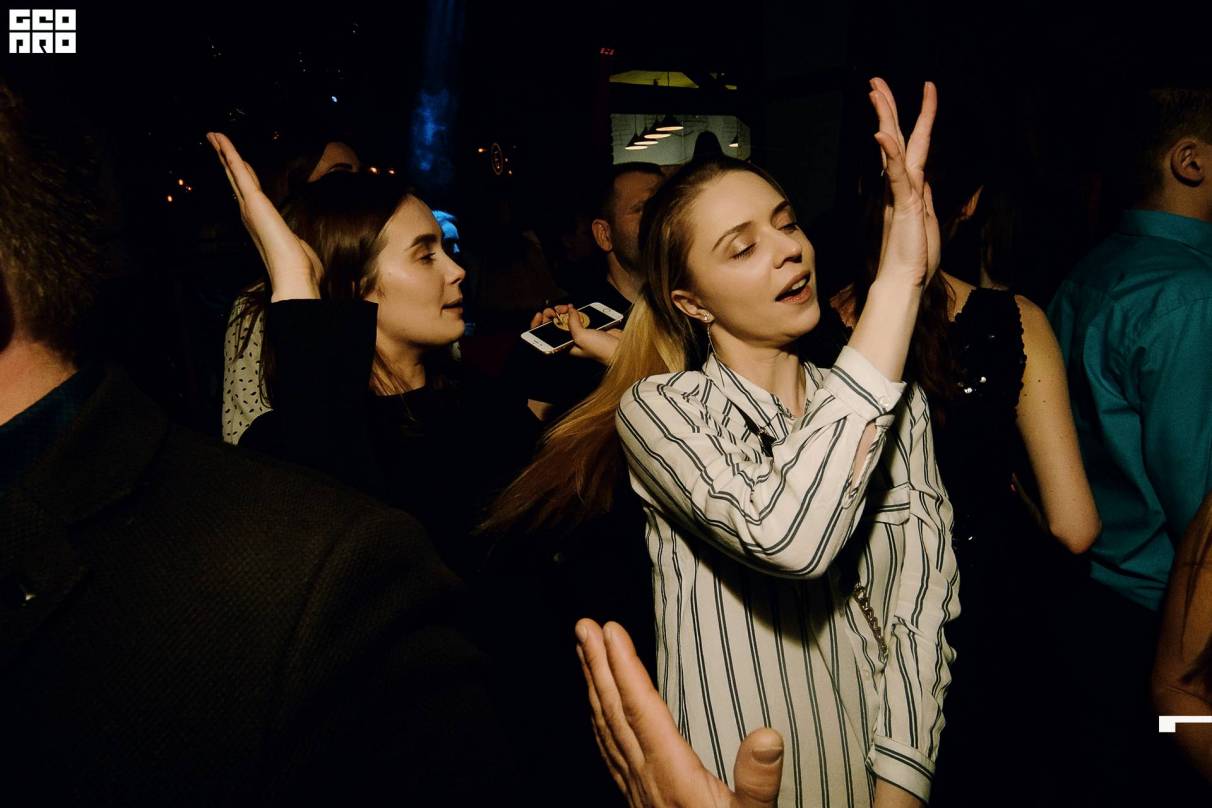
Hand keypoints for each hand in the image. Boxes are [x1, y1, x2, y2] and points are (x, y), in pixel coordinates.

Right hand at [207, 132, 323, 300]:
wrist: (293, 275)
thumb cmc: (299, 268)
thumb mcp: (299, 250)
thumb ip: (297, 245)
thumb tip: (304, 252)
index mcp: (260, 222)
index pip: (248, 193)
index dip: (240, 176)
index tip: (235, 163)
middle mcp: (249, 213)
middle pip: (235, 180)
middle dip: (226, 160)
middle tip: (215, 143)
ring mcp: (249, 206)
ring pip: (233, 172)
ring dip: (223, 151)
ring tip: (213, 135)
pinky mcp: (253, 200)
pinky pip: (238, 170)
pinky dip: (228, 152)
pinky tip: (220, 138)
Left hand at [528, 304, 620, 365]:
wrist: (620, 348)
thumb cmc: (601, 350)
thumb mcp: (581, 337)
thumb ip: (573, 324)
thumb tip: (570, 311)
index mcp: (564, 348)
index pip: (544, 337)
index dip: (538, 326)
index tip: (540, 315)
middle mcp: (569, 341)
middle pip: (553, 326)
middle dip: (551, 316)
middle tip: (554, 310)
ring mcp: (578, 334)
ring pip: (564, 320)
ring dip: (562, 312)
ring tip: (565, 308)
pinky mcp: (588, 328)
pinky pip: (577, 317)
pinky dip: (574, 312)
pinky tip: (574, 308)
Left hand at [575, 619, 783, 807]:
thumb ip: (757, 781)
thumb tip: (766, 734)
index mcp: (672, 777)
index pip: (641, 711)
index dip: (624, 668)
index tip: (608, 631)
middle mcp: (646, 780)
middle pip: (615, 714)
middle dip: (598, 666)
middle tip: (582, 627)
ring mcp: (638, 793)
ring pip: (607, 731)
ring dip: (595, 688)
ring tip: (584, 653)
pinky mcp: (639, 803)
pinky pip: (610, 753)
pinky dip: (601, 722)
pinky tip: (599, 713)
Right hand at [868, 78, 937, 287]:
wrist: (905, 282)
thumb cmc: (915, 258)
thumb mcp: (927, 220)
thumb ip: (922, 197)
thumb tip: (923, 180)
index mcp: (907, 188)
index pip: (911, 147)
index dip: (918, 119)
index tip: (923, 92)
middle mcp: (900, 185)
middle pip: (894, 138)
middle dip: (888, 107)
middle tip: (875, 82)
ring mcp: (900, 193)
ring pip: (893, 147)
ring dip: (885, 118)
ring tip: (876, 92)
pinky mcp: (903, 204)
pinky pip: (896, 174)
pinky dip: (890, 153)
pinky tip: (882, 134)